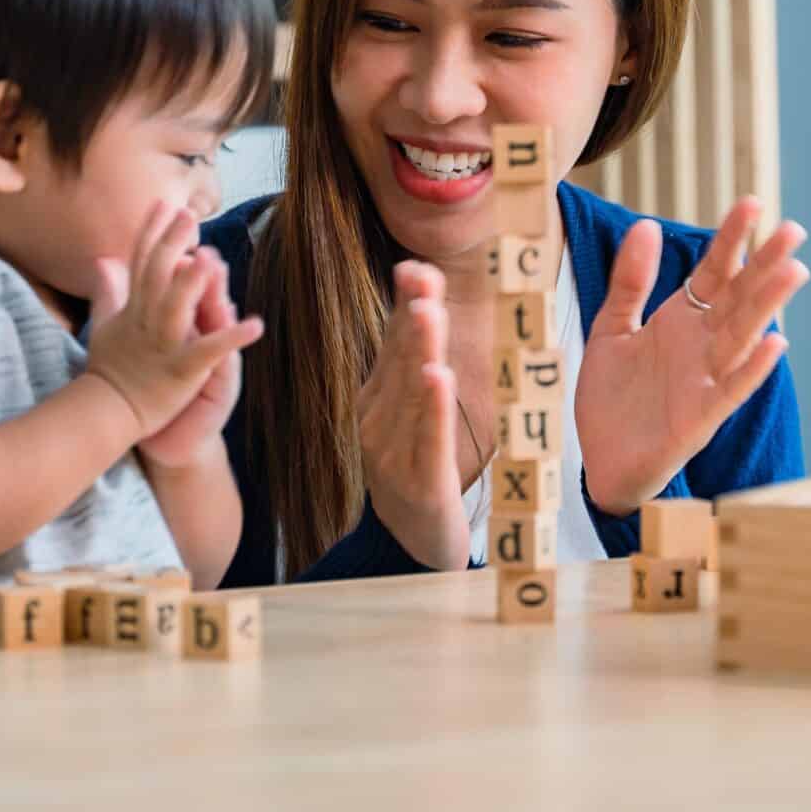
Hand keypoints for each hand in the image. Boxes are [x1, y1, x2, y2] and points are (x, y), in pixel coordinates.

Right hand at [85, 205, 262, 439]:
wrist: (106, 413)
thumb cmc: (110, 368)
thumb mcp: (105, 323)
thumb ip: (108, 288)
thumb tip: (103, 258)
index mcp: (134, 308)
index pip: (142, 262)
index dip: (152, 231)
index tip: (163, 202)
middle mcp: (146, 321)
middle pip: (158, 276)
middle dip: (172, 245)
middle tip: (188, 214)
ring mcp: (163, 345)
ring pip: (176, 309)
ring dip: (193, 285)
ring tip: (211, 260)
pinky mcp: (180, 370)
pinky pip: (208, 351)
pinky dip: (230, 338)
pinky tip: (255, 325)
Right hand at [352, 261, 469, 570]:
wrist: (412, 544)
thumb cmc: (415, 470)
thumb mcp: (410, 414)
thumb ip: (413, 362)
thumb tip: (421, 301)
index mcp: (373, 401)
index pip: (391, 344)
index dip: (404, 305)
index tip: (415, 266)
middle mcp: (375, 423)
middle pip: (398, 362)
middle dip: (412, 318)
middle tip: (422, 277)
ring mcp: (393, 455)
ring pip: (412, 395)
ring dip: (420, 351)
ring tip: (429, 313)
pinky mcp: (420, 484)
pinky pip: (429, 439)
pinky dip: (433, 407)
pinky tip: (437, 377)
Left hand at [574, 198, 808, 509]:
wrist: (599, 461)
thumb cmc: (612, 398)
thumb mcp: (610, 329)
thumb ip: (630, 282)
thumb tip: (646, 224)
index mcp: (681, 321)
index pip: (714, 272)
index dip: (732, 238)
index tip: (753, 203)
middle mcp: (700, 346)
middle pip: (738, 298)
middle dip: (765, 265)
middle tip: (794, 230)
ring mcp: (704, 381)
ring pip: (742, 336)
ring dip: (767, 306)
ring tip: (794, 272)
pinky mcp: (700, 419)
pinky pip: (731, 389)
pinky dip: (752, 368)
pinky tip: (775, 343)